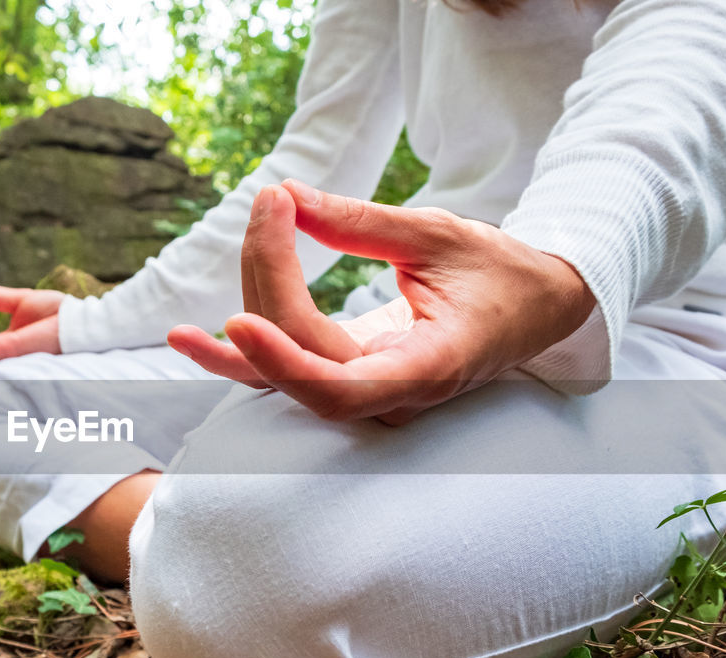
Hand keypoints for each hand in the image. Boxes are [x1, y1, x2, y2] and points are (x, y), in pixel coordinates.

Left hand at [166, 181, 594, 423]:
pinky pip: (282, 370)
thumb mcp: (438, 236)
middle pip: (298, 356)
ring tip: (240, 235)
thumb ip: (359, 222)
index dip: (281, 363)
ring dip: (244, 306)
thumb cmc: (499, 274)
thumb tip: (285, 196)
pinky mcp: (344, 374)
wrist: (534, 308)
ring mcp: (363, 390)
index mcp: (424, 369)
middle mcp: (387, 393)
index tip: (237, 319)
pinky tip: (191, 337)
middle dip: (269, 276)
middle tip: (273, 201)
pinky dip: (237, 351)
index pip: (337, 388)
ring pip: (279, 369)